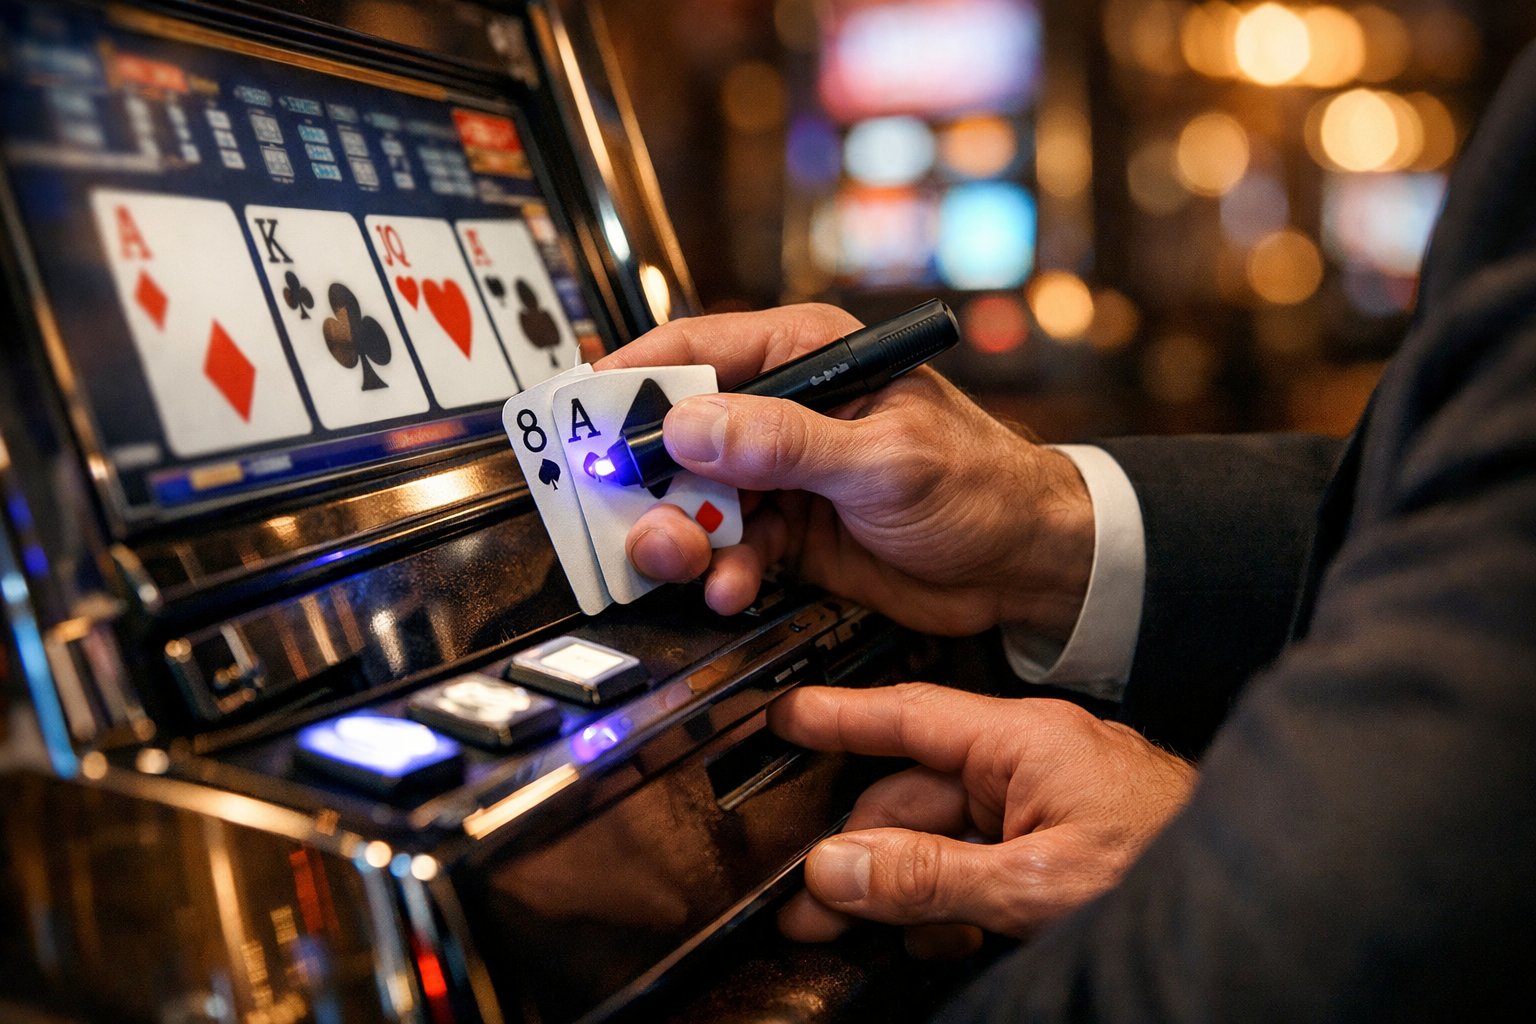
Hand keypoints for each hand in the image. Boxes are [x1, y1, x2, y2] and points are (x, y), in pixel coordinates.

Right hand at [595, 304, 1093, 639]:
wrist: (1024, 567)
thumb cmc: (981, 485)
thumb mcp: (884, 459)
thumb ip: (786, 443)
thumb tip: (692, 426)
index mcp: (807, 358)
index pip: (697, 353)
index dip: (631, 382)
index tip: (582, 420)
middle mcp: (783, 412)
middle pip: (678, 435)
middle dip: (650, 481)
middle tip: (636, 518)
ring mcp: (782, 476)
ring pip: (695, 500)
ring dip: (683, 536)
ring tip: (691, 564)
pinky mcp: (789, 533)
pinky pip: (729, 549)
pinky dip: (723, 572)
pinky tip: (736, 586)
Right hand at [768, 684, 1195, 944]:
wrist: (1263, 900)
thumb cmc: (1172, 867)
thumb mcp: (1034, 885)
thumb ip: (929, 877)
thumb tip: (839, 870)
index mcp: (1024, 742)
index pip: (908, 715)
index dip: (839, 717)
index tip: (782, 717)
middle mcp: (1030, 765)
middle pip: (914, 796)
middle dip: (854, 848)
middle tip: (805, 900)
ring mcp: (1047, 810)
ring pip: (943, 838)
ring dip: (896, 886)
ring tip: (849, 930)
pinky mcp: (1061, 849)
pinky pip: (982, 864)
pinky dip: (949, 899)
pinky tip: (931, 937)